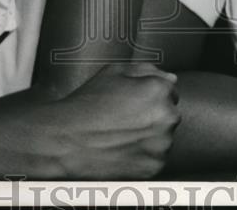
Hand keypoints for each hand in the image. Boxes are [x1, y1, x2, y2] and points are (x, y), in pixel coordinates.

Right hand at [48, 62, 180, 177]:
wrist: (66, 141)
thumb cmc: (87, 106)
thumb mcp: (114, 72)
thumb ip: (146, 70)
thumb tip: (168, 77)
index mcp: (158, 91)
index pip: (170, 90)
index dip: (151, 95)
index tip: (135, 102)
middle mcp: (166, 117)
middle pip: (168, 113)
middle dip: (152, 115)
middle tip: (125, 119)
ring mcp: (161, 145)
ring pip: (163, 137)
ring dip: (150, 135)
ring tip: (122, 134)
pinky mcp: (153, 167)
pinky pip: (155, 157)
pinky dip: (144, 155)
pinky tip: (123, 148)